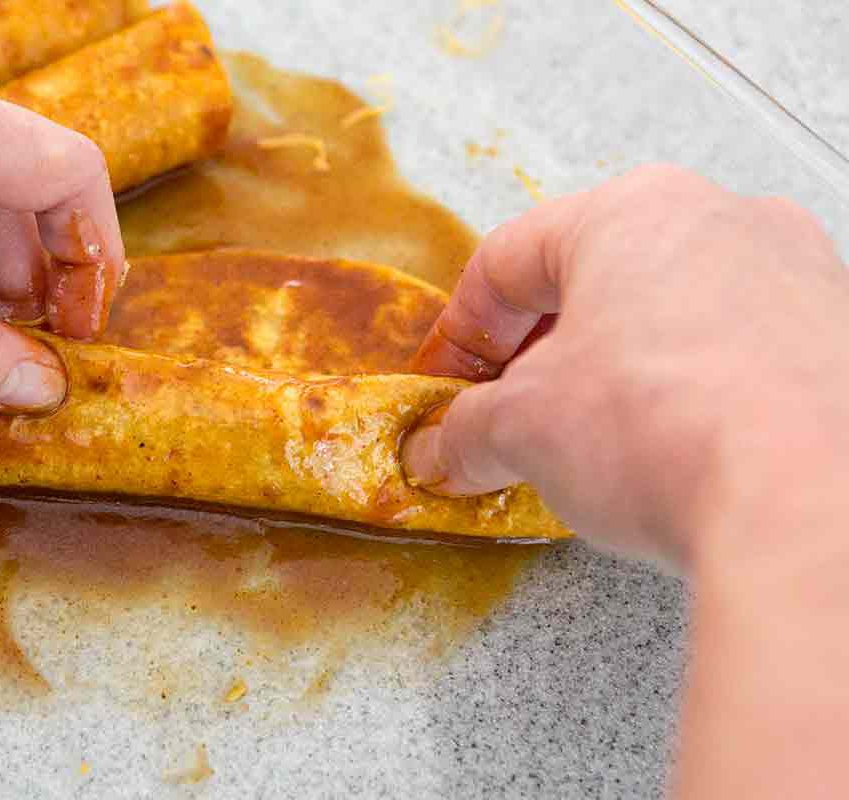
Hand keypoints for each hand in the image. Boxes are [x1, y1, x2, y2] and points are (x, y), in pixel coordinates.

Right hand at [401, 164, 848, 565]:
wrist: (813, 510)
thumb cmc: (670, 431)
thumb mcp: (524, 431)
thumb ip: (466, 430)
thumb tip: (442, 448)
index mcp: (633, 211)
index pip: (510, 258)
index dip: (462, 329)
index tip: (448, 383)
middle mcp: (725, 219)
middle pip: (596, 278)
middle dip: (541, 352)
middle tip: (512, 415)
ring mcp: (798, 273)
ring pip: (674, 310)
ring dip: (619, 368)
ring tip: (595, 442)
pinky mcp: (842, 337)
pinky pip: (742, 350)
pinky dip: (693, 389)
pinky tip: (676, 450)